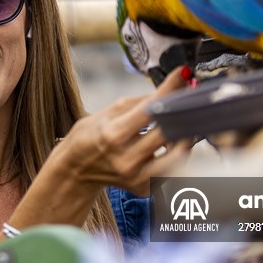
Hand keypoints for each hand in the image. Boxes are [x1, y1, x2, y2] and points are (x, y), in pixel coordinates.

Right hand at [56, 69, 191, 195]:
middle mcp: (126, 159)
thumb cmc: (89, 137)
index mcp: (114, 135)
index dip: (170, 89)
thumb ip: (138, 102)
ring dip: (184, 137)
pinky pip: (171, 170)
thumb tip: (169, 89)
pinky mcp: (144, 188)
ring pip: (178, 156)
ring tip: (179, 126)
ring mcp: (136, 177)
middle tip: (186, 99)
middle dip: (182, 110)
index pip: (151, 109)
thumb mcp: (106, 112)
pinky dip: (174, 155)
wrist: (76, 169)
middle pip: (169, 132)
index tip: (183, 74)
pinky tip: (167, 145)